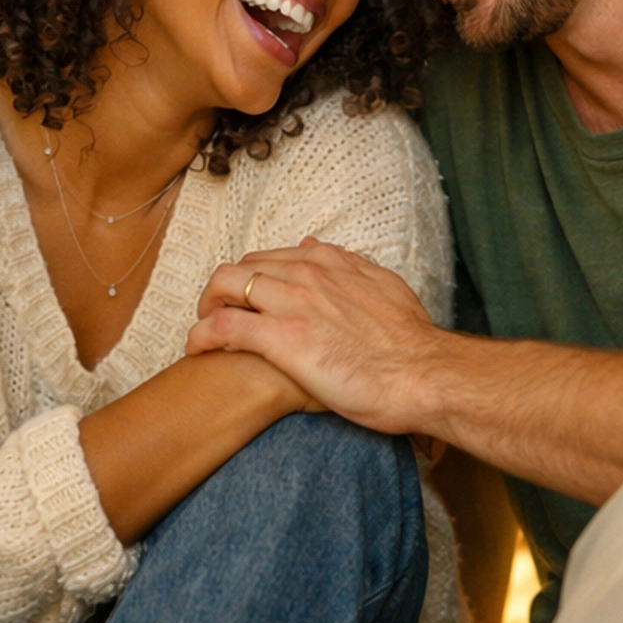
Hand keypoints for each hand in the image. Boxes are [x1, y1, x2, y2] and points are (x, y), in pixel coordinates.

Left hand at [187, 239, 445, 434]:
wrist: (425, 374)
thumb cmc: (411, 344)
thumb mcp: (385, 290)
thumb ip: (351, 269)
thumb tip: (315, 248)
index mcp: (330, 262)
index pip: (272, 257)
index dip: (254, 280)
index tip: (250, 304)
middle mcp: (307, 273)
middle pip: (241, 267)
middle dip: (222, 292)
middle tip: (220, 320)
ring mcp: (291, 301)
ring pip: (224, 285)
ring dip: (206, 308)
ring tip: (203, 335)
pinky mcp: (281, 337)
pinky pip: (222, 326)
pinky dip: (201, 335)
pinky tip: (197, 351)